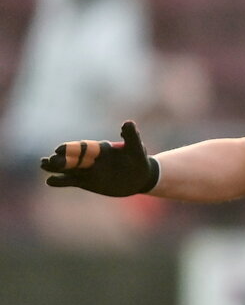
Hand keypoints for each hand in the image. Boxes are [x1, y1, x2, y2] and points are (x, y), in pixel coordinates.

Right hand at [40, 121, 159, 196]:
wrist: (140, 177)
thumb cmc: (139, 160)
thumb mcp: (136, 148)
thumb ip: (131, 136)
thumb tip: (128, 122)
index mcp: (100, 149)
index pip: (84, 148)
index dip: (72, 149)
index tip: (60, 149)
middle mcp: (90, 158)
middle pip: (73, 158)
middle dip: (61, 159)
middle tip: (49, 161)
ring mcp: (87, 170)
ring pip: (68, 168)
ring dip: (56, 167)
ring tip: (43, 165)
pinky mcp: (86, 182)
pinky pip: (71, 181)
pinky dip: (61, 181)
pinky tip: (49, 181)